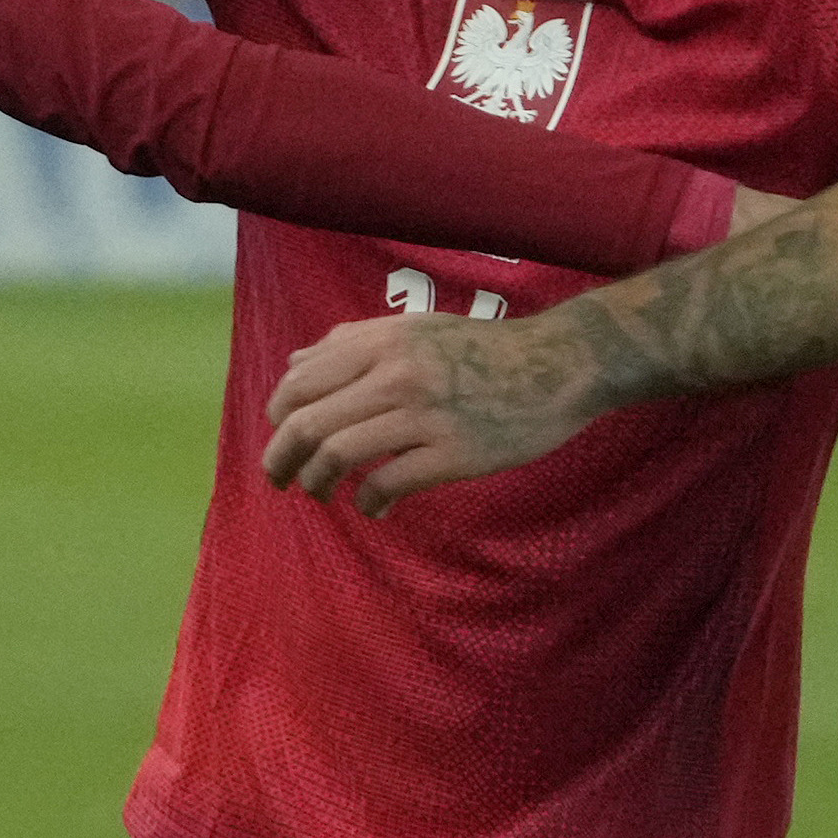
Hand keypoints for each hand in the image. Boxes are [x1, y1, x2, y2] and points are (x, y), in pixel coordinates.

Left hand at [263, 311, 605, 514]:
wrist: (560, 365)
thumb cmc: (485, 349)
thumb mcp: (417, 328)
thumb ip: (355, 340)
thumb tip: (295, 364)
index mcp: (384, 341)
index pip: (300, 382)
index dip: (277, 417)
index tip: (279, 438)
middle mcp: (397, 373)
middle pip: (308, 423)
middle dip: (281, 460)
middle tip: (280, 480)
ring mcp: (425, 414)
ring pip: (338, 455)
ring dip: (318, 483)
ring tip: (322, 494)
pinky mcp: (454, 453)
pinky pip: (387, 484)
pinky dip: (368, 503)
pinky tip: (373, 509)